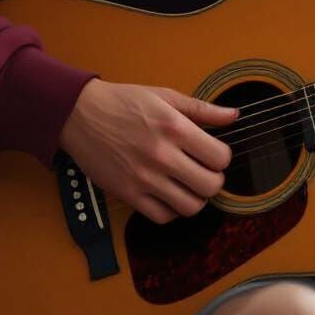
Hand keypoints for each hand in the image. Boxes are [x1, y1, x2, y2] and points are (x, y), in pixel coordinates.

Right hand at [57, 79, 237, 222]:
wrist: (80, 115)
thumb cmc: (124, 102)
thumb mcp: (165, 96)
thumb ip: (202, 109)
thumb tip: (234, 115)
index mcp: (174, 127)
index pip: (220, 157)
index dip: (222, 157)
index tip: (214, 153)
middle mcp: (162, 155)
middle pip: (210, 186)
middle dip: (213, 180)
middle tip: (205, 172)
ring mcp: (144, 178)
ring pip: (189, 207)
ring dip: (195, 198)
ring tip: (188, 185)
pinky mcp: (127, 194)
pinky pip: (162, 217)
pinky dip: (171, 210)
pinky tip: (169, 194)